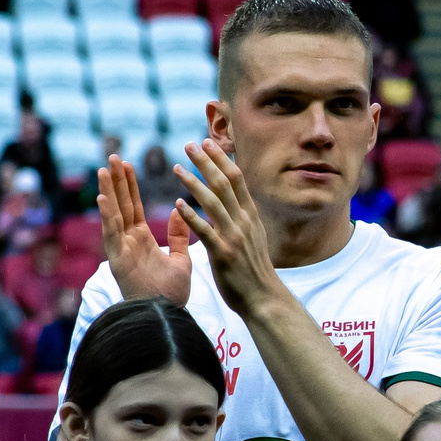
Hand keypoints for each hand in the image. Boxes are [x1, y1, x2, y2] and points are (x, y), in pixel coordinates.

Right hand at [96, 156, 192, 304]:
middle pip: (119, 205)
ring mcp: (121, 251)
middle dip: (115, 181)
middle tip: (111, 158)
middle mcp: (128, 242)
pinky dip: (107, 217)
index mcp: (141, 240)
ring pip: (112, 216)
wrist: (168, 317)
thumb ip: (179, 236)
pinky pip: (111, 236)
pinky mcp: (119, 262)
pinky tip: (102, 198)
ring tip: (103, 170)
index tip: (126, 164)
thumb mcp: (180, 259)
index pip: (132, 206)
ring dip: (107, 192)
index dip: (129, 185)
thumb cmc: (172, 294)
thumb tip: (180, 210)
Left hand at [175, 141, 281, 315]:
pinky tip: (177, 203)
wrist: (264, 298)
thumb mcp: (254, 236)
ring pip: (212, 201)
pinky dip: (191, 216)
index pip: (236, 178)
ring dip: (194, 182)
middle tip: (189, 144)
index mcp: (250, 215)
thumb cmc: (255, 269)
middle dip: (206, 161)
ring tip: (176, 167)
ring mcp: (234, 236)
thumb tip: (236, 200)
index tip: (207, 142)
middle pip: (224, 183)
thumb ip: (243, 217)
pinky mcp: (223, 253)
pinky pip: (205, 231)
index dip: (221, 158)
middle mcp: (243, 221)